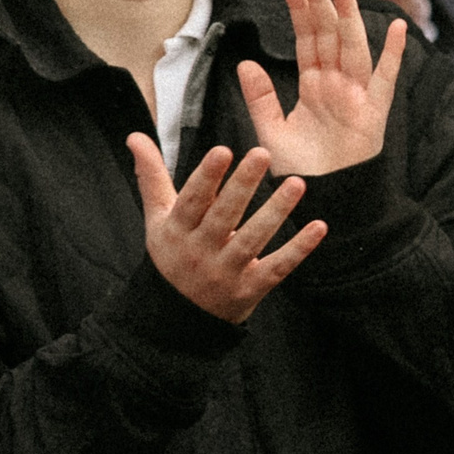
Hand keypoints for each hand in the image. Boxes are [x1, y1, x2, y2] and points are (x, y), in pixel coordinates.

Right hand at [129, 138, 324, 323]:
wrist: (179, 316)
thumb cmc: (172, 254)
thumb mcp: (156, 218)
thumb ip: (151, 176)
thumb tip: (135, 136)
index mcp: (176, 230)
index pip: (191, 201)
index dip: (206, 177)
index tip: (223, 151)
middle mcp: (199, 252)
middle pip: (223, 216)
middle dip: (243, 185)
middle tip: (262, 153)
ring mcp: (225, 272)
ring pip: (252, 239)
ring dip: (276, 212)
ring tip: (296, 183)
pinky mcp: (250, 288)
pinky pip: (277, 267)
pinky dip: (299, 249)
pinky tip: (318, 226)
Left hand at [237, 0, 406, 178]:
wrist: (324, 199)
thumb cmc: (300, 169)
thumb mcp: (271, 131)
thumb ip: (259, 97)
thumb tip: (244, 62)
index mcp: (312, 85)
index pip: (306, 39)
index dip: (299, 10)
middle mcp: (336, 84)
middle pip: (328, 36)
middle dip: (319, 4)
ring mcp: (356, 96)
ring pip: (352, 48)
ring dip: (348, 18)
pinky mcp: (374, 114)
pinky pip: (385, 79)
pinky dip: (393, 54)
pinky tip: (396, 28)